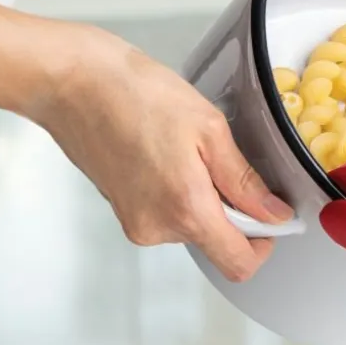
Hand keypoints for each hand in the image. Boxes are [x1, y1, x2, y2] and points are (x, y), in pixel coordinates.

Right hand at [35, 25, 294, 281]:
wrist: (71, 82)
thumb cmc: (133, 94)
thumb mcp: (209, 129)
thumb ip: (244, 181)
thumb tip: (274, 215)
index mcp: (185, 210)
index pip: (238, 262)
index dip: (265, 243)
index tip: (272, 214)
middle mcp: (157, 227)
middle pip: (217, 243)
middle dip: (233, 211)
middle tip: (223, 162)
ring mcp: (136, 222)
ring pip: (192, 227)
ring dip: (205, 199)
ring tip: (189, 152)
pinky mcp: (123, 211)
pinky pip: (168, 215)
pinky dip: (180, 194)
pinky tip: (170, 155)